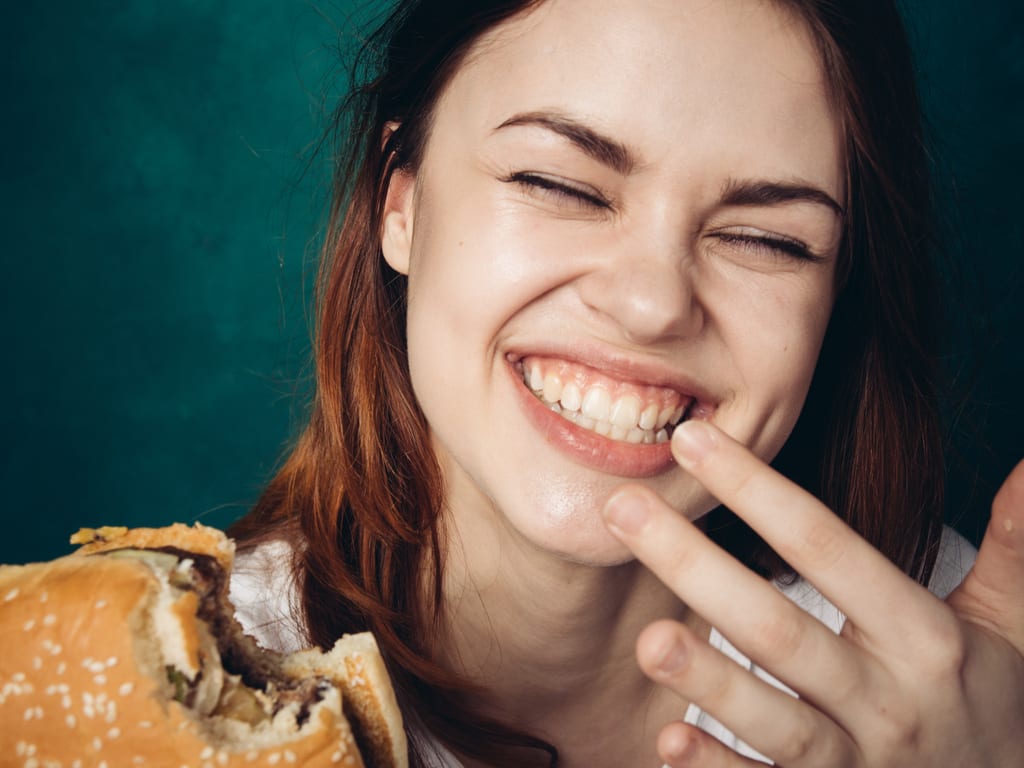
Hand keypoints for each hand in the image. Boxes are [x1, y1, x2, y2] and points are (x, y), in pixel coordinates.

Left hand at [603, 420, 1023, 766]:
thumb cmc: (996, 709)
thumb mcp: (1014, 628)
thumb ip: (1014, 548)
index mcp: (925, 638)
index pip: (828, 548)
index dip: (757, 491)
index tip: (693, 440)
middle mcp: (890, 701)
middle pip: (781, 629)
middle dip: (698, 568)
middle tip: (623, 510)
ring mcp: (861, 767)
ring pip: (777, 722)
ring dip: (711, 682)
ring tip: (648, 640)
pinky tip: (670, 741)